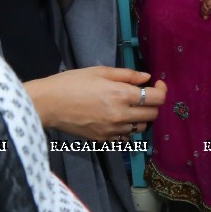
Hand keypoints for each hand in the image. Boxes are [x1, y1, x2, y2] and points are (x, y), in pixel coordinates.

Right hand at [27, 67, 166, 140]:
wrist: (48, 104)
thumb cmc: (72, 82)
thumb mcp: (100, 71)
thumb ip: (127, 75)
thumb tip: (147, 78)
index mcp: (122, 95)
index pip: (157, 99)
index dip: (162, 90)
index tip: (157, 84)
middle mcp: (121, 115)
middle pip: (153, 115)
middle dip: (153, 104)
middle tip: (144, 95)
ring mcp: (113, 130)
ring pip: (141, 127)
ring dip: (141, 117)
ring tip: (130, 107)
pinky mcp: (104, 140)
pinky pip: (126, 137)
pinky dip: (127, 128)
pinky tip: (118, 118)